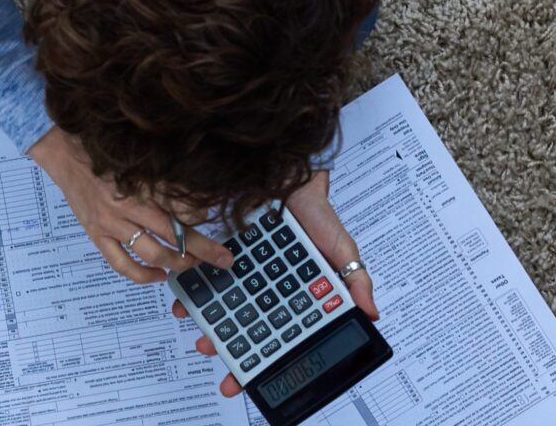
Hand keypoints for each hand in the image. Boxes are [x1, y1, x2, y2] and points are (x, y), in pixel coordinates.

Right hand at [28, 127, 234, 282]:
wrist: (63, 153)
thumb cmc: (101, 151)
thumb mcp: (136, 159)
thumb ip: (164, 177)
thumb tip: (196, 196)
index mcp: (141, 184)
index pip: (183, 209)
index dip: (205, 221)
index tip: (219, 227)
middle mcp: (128, 206)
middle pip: (174, 235)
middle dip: (203, 250)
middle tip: (222, 259)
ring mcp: (110, 223)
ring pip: (151, 253)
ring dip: (177, 263)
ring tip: (192, 265)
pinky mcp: (96, 234)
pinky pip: (121, 264)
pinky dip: (143, 275)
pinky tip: (158, 275)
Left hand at [170, 170, 379, 396]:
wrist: (289, 176)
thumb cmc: (318, 215)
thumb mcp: (342, 249)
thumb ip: (356, 281)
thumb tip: (371, 314)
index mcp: (295, 298)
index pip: (279, 336)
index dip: (264, 358)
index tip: (248, 380)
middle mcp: (267, 290)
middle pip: (247, 327)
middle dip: (230, 347)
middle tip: (214, 357)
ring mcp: (244, 274)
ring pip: (223, 307)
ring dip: (209, 324)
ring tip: (197, 336)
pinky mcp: (223, 254)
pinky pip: (206, 276)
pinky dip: (195, 291)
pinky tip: (184, 301)